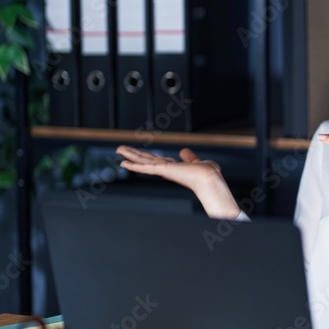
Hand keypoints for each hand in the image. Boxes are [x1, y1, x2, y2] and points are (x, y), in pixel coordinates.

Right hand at [116, 146, 240, 218]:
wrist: (209, 179)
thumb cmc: (208, 174)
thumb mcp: (197, 162)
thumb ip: (189, 157)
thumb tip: (184, 151)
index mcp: (174, 167)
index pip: (156, 160)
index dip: (146, 156)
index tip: (138, 153)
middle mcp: (166, 169)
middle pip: (146, 159)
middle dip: (133, 154)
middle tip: (120, 149)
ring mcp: (163, 170)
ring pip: (143, 161)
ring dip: (130, 155)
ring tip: (118, 150)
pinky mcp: (162, 170)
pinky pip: (145, 167)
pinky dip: (134, 165)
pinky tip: (123, 162)